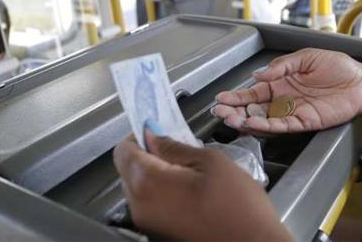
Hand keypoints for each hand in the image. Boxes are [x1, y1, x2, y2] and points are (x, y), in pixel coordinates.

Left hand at [113, 131, 290, 240]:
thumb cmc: (238, 203)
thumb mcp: (211, 162)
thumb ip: (175, 147)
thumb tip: (152, 135)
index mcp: (148, 182)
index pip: (124, 150)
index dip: (141, 135)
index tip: (162, 129)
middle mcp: (138, 205)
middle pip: (128, 169)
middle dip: (148, 154)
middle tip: (181, 149)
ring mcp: (146, 222)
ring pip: (137, 187)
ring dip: (156, 173)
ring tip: (189, 172)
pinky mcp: (156, 233)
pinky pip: (149, 204)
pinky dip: (161, 192)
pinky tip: (189, 191)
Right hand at [212, 48, 361, 133]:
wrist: (361, 82)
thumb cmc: (338, 67)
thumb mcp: (306, 57)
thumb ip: (282, 66)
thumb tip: (258, 73)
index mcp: (281, 83)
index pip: (254, 92)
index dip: (237, 96)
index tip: (221, 99)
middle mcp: (284, 100)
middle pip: (254, 109)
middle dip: (236, 111)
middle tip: (220, 112)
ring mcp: (293, 112)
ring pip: (264, 120)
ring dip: (247, 121)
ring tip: (231, 120)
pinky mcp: (305, 122)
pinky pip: (282, 127)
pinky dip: (267, 127)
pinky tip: (254, 125)